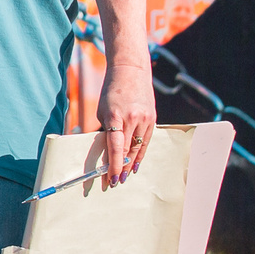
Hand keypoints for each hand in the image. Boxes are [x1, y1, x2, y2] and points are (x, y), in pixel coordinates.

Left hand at [96, 58, 156, 184]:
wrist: (130, 72)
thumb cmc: (111, 91)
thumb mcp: (102, 111)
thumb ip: (105, 130)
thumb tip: (106, 150)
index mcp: (116, 117)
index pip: (115, 147)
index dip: (114, 165)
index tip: (111, 178)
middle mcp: (133, 119)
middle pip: (127, 150)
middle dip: (122, 168)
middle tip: (116, 182)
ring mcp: (145, 119)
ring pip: (139, 148)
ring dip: (132, 163)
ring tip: (126, 175)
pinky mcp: (152, 118)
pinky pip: (147, 141)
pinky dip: (141, 153)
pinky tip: (136, 163)